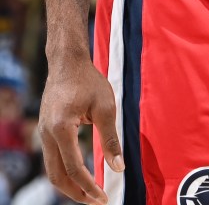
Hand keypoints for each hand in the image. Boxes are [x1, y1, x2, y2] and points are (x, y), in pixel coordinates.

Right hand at [39, 57, 123, 204]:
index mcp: (61, 129)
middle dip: (76, 193)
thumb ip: (111, 138)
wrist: (67, 63)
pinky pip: (52, 159)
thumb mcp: (106, 107)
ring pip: (52, 170)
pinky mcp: (45, 132)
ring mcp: (43, 134)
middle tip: (96, 202)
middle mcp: (47, 135)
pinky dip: (64, 172)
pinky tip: (80, 175)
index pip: (74, 168)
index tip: (103, 197)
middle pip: (57, 176)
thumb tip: (119, 168)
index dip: (89, 186)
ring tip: (89, 194)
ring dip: (69, 185)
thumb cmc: (89, 81)